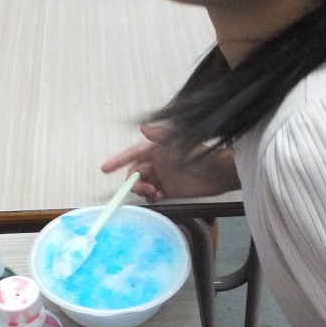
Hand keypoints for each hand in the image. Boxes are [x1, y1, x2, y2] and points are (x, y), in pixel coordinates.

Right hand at [101, 124, 239, 202]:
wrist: (221, 172)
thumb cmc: (200, 153)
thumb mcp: (179, 143)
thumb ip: (161, 137)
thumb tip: (143, 128)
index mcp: (157, 149)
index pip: (133, 154)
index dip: (118, 160)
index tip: (104, 168)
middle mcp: (158, 163)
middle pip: (136, 172)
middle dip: (133, 180)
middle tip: (141, 187)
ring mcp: (164, 177)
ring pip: (144, 185)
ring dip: (142, 189)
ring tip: (151, 192)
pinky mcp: (172, 191)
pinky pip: (155, 195)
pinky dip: (152, 197)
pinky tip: (156, 197)